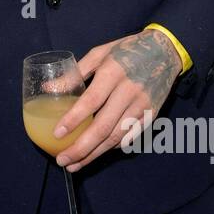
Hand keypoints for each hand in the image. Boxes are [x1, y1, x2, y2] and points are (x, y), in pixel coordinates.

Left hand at [51, 30, 182, 172]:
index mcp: (112, 73)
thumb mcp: (99, 53)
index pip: (91, 101)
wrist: (165, 50)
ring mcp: (142, 105)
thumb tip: (48, 88)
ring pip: (116, 136)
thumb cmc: (126, 50)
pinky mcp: (151, 114)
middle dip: (81, 148)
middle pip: (103, 127)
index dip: (73, 120)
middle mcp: (128, 91)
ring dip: (94, 154)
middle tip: (62, 161)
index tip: (57, 135)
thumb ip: (74, 72)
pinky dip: (114, 147)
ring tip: (75, 164)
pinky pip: (131, 136)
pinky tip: (98, 153)